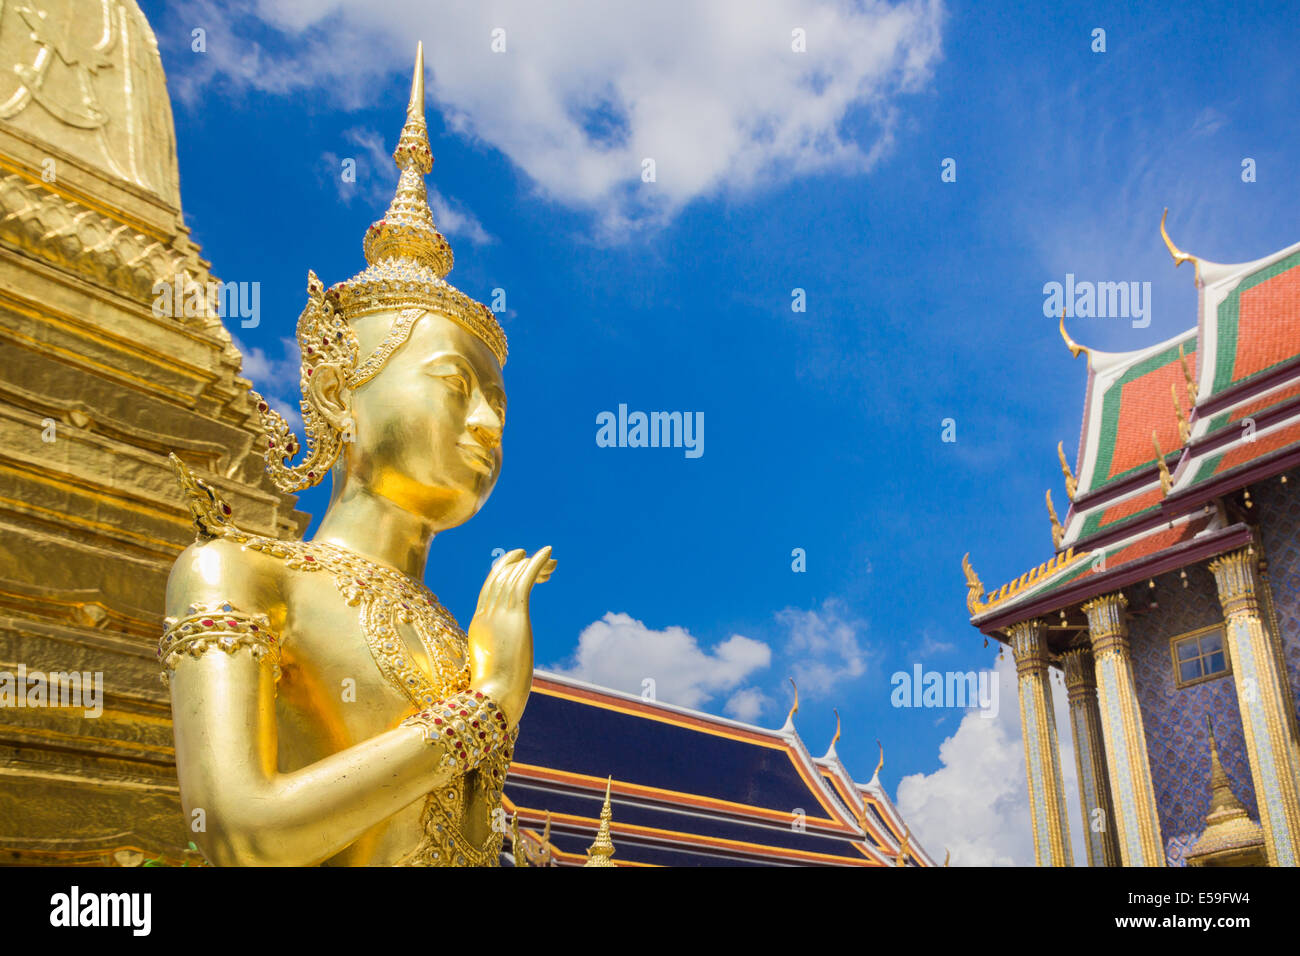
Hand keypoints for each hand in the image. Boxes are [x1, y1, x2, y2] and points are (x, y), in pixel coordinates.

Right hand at [467, 547, 553, 726]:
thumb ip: (499, 659)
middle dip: (518, 565)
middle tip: (539, 559)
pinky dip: (535, 563)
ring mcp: (498, 614)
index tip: (521, 569)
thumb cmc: (494, 694)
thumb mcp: (495, 669)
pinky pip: (524, 580)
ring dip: (533, 564)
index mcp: (479, 625)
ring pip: (513, 576)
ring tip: (551, 559)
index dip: (505, 575)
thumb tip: (508, 665)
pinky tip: (548, 553)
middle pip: (500, 578)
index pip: (489, 590)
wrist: (492, 700)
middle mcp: (486, 615)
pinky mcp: (515, 616)